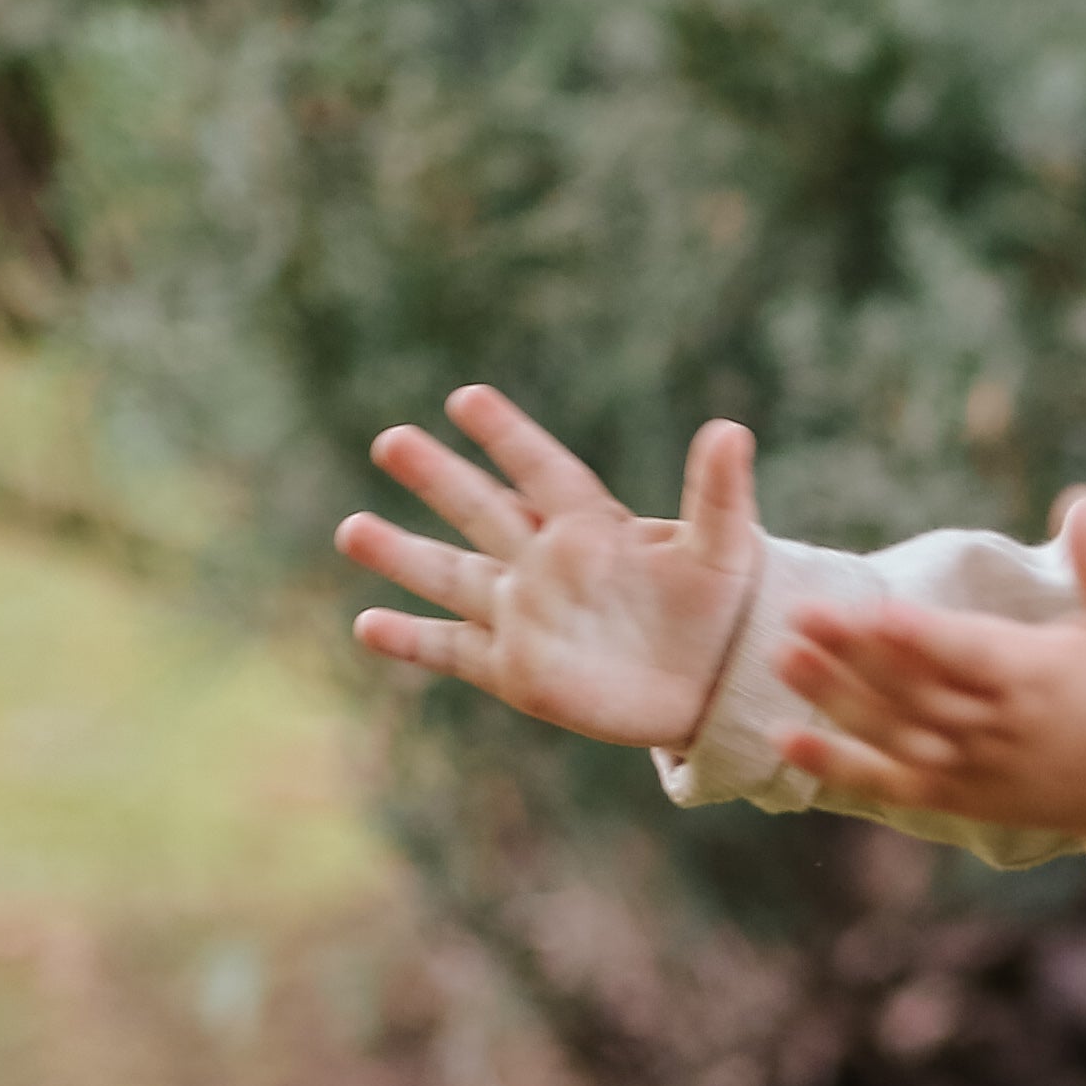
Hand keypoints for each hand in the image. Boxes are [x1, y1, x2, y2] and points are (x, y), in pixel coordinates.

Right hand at [336, 388, 760, 747]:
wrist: (712, 686)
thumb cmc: (722, 611)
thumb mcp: (726, 550)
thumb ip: (720, 493)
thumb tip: (732, 429)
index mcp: (593, 527)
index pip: (542, 472)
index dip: (508, 436)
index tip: (468, 399)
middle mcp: (546, 564)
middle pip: (482, 512)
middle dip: (438, 479)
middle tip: (390, 440)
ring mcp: (525, 616)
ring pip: (453, 578)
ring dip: (403, 555)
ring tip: (353, 528)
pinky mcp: (516, 671)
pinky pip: (454, 651)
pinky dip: (412, 642)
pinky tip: (367, 626)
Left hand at [774, 490, 1085, 855]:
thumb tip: (1085, 501)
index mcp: (1036, 679)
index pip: (971, 656)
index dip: (925, 639)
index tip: (879, 611)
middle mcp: (998, 728)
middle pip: (917, 691)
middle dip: (857, 655)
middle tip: (799, 614)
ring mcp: (973, 768)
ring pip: (894, 735)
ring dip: (836, 701)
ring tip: (783, 658)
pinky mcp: (955, 797)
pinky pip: (890, 785)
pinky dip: (838, 768)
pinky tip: (785, 740)